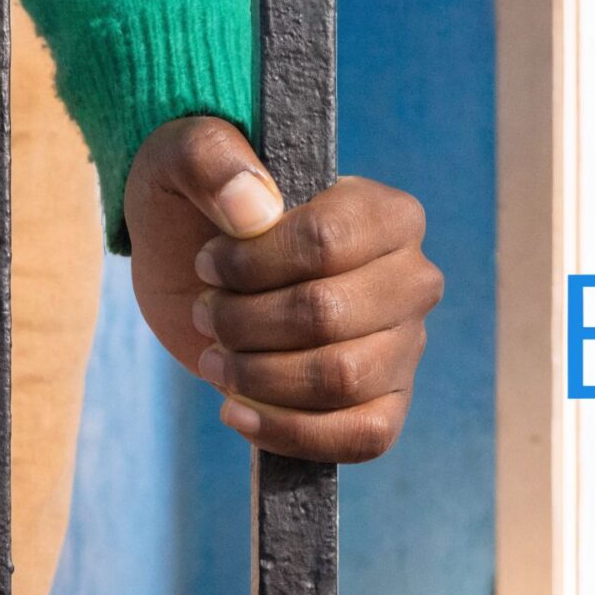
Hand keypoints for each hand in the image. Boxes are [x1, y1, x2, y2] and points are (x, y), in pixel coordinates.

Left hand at [124, 117, 439, 462]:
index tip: (209, 262)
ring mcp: (405, 346)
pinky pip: (365, 437)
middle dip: (246, 322)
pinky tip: (235, 410)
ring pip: (341, 378)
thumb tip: (253, 209)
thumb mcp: (182, 157)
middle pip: (329, 315)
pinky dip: (291, 434)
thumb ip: (211, 157)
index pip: (328, 242)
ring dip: (257, 375)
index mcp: (386, 212)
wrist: (200, 270)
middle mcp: (411, 279)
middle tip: (207, 312)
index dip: (254, 263)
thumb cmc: (202, 205)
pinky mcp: (385, 402)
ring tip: (215, 358)